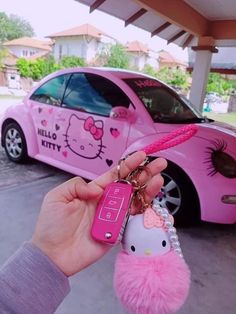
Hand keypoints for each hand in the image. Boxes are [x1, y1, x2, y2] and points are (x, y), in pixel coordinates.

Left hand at [31, 152, 166, 275]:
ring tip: (159, 180)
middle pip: (130, 185)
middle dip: (145, 173)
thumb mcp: (57, 197)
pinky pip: (134, 220)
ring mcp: (114, 217)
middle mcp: (107, 202)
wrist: (53, 255)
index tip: (141, 155)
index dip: (129, 165)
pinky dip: (146, 211)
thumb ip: (77, 185)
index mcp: (94, 191)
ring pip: (135, 200)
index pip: (115, 175)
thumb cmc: (52, 225)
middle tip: (160, 164)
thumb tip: (97, 189)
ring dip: (148, 190)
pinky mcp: (118, 231)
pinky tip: (153, 201)